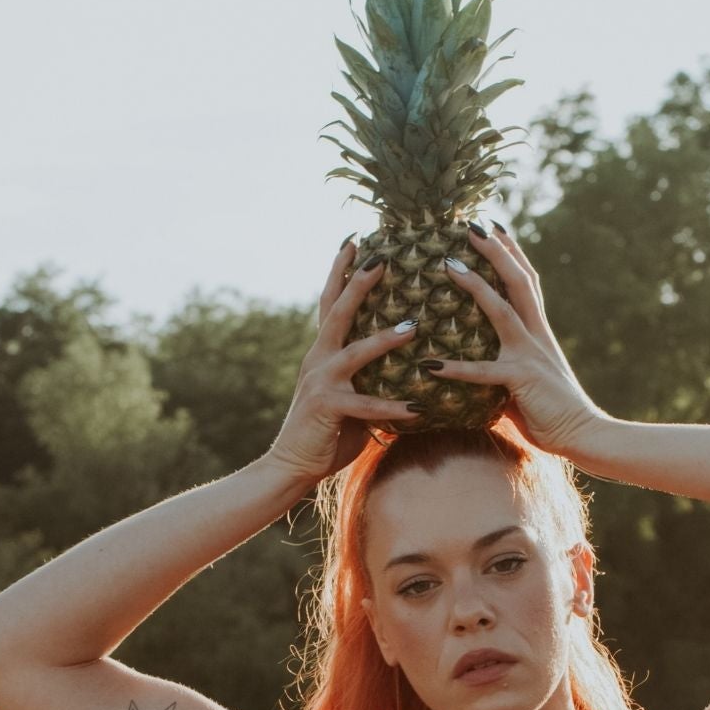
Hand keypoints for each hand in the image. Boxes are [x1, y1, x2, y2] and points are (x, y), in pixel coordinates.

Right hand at [266, 242, 419, 489]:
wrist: (291, 466)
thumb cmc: (326, 436)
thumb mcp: (352, 403)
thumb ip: (371, 383)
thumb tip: (405, 378)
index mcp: (322, 353)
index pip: (330, 304)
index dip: (341, 273)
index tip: (355, 243)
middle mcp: (318, 359)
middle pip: (338, 311)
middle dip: (358, 282)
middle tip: (381, 256)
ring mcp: (321, 381)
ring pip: (355, 351)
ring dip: (386, 338)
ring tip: (414, 327)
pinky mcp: (327, 407)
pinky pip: (367, 406)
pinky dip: (393, 408)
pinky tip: (418, 409)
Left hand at [429, 224, 610, 459]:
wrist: (584, 435)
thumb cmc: (554, 415)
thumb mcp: (526, 385)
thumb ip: (503, 372)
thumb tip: (477, 375)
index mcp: (539, 333)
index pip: (527, 283)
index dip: (513, 253)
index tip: (495, 228)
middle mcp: (536, 336)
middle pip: (518, 281)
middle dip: (497, 250)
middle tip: (472, 225)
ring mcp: (529, 355)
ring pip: (502, 309)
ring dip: (475, 285)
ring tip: (448, 264)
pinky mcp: (521, 380)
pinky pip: (483, 371)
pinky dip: (456, 368)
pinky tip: (430, 364)